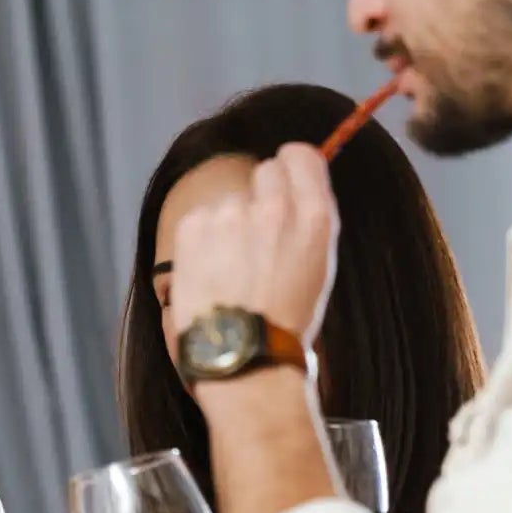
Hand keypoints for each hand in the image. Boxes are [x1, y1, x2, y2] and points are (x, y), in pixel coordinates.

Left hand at [166, 143, 339, 345]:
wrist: (242, 357)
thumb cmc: (284, 323)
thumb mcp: (318, 268)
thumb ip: (306, 221)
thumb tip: (291, 191)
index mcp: (315, 217)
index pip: (300, 155)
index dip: (289, 168)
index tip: (283, 183)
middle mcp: (274, 207)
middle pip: (264, 170)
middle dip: (259, 196)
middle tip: (254, 239)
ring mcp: (230, 214)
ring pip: (229, 201)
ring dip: (228, 225)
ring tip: (230, 271)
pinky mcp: (193, 226)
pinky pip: (200, 219)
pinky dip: (201, 242)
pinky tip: (209, 274)